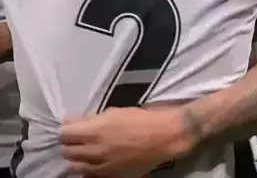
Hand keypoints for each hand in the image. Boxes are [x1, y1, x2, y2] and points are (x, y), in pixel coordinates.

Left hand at [60, 106, 193, 176]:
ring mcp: (102, 167)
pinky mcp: (111, 177)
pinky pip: (89, 176)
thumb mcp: (116, 111)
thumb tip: (70, 121)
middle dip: (70, 143)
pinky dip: (88, 169)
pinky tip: (96, 162)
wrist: (165, 136)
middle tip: (78, 137)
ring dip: (77, 157)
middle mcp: (95, 151)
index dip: (66, 129)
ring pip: (75, 166)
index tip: (71, 126)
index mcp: (96, 130)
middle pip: (67, 151)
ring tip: (86, 150)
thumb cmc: (143, 118)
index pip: (64, 134)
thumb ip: (91, 118)